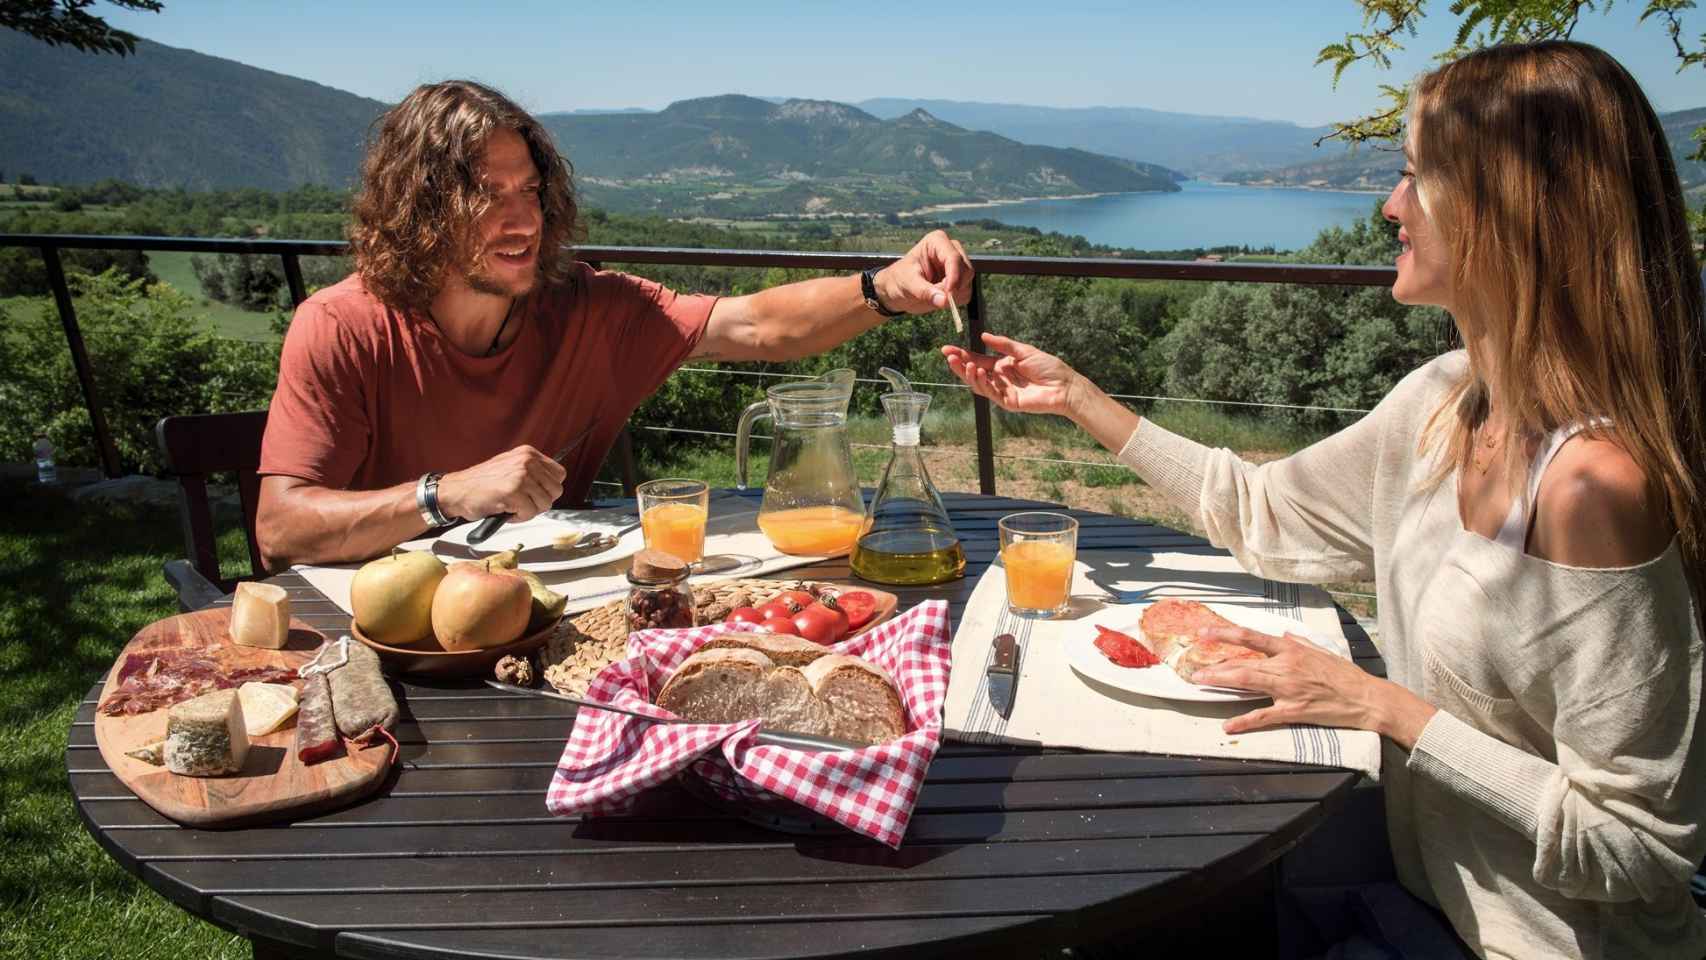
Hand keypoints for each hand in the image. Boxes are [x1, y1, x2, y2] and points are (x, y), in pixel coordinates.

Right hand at [437, 445, 565, 522]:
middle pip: (556, 491)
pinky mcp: (514, 492)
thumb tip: (552, 486)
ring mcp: (521, 476)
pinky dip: (518, 517)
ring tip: (512, 506)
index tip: (534, 493)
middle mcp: (527, 461)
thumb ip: (532, 472)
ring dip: (529, 511)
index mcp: (528, 453)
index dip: (548, 488)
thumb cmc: (482, 484)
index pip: (559, 474)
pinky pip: (530, 513)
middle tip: (522, 503)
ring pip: (545, 504)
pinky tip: (505, 510)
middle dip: (541, 502)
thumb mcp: (510, 467)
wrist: (456, 491)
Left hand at [875, 229, 973, 312]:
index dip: (954, 276)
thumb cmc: (899, 280)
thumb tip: (943, 300)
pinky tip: (939, 298)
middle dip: (953, 287)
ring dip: (954, 295)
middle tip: (936, 297)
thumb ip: (925, 292)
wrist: (897, 290)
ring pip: (968, 282)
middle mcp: (950, 250)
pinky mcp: (959, 280)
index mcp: (937, 242)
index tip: (948, 293)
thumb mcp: (908, 284)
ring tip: (933, 296)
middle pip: (966, 269)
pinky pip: (966, 293)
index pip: (953, 257)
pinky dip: (955, 300)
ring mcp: (957, 266)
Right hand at [941, 332, 1083, 417]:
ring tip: (965, 364)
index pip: (977, 359)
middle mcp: (999, 378)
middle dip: (960, 365)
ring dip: (969, 375)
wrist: (1064, 385)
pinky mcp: (1008, 402)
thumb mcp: (1024, 351)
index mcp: (1001, 365)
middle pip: (974, 373)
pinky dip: (982, 384)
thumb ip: (1003, 345)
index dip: (962, 354)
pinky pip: (991, 394)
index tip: (946, 349)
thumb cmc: (1048, 367)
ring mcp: (1002, 391)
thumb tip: (984, 336)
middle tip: (949, 357)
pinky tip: (978, 373)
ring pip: (979, 385)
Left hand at [1190, 626, 1436, 747]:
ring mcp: (1289, 689)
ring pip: (1248, 683)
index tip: (1205, 632)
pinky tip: (1227, 724)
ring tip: (1200, 683)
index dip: (1226, 634)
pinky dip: (1244, 721)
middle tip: (1193, 666)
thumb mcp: (1322, 651)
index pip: (1252, 638)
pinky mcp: (1294, 711)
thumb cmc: (1345, 675)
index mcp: (1292, 650)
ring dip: (1222, 682)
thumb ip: (1300, 642)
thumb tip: (1284, 634)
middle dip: (1216, 664)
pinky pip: (1264, 716)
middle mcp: (1287, 666)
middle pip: (1244, 662)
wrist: (1367, 698)